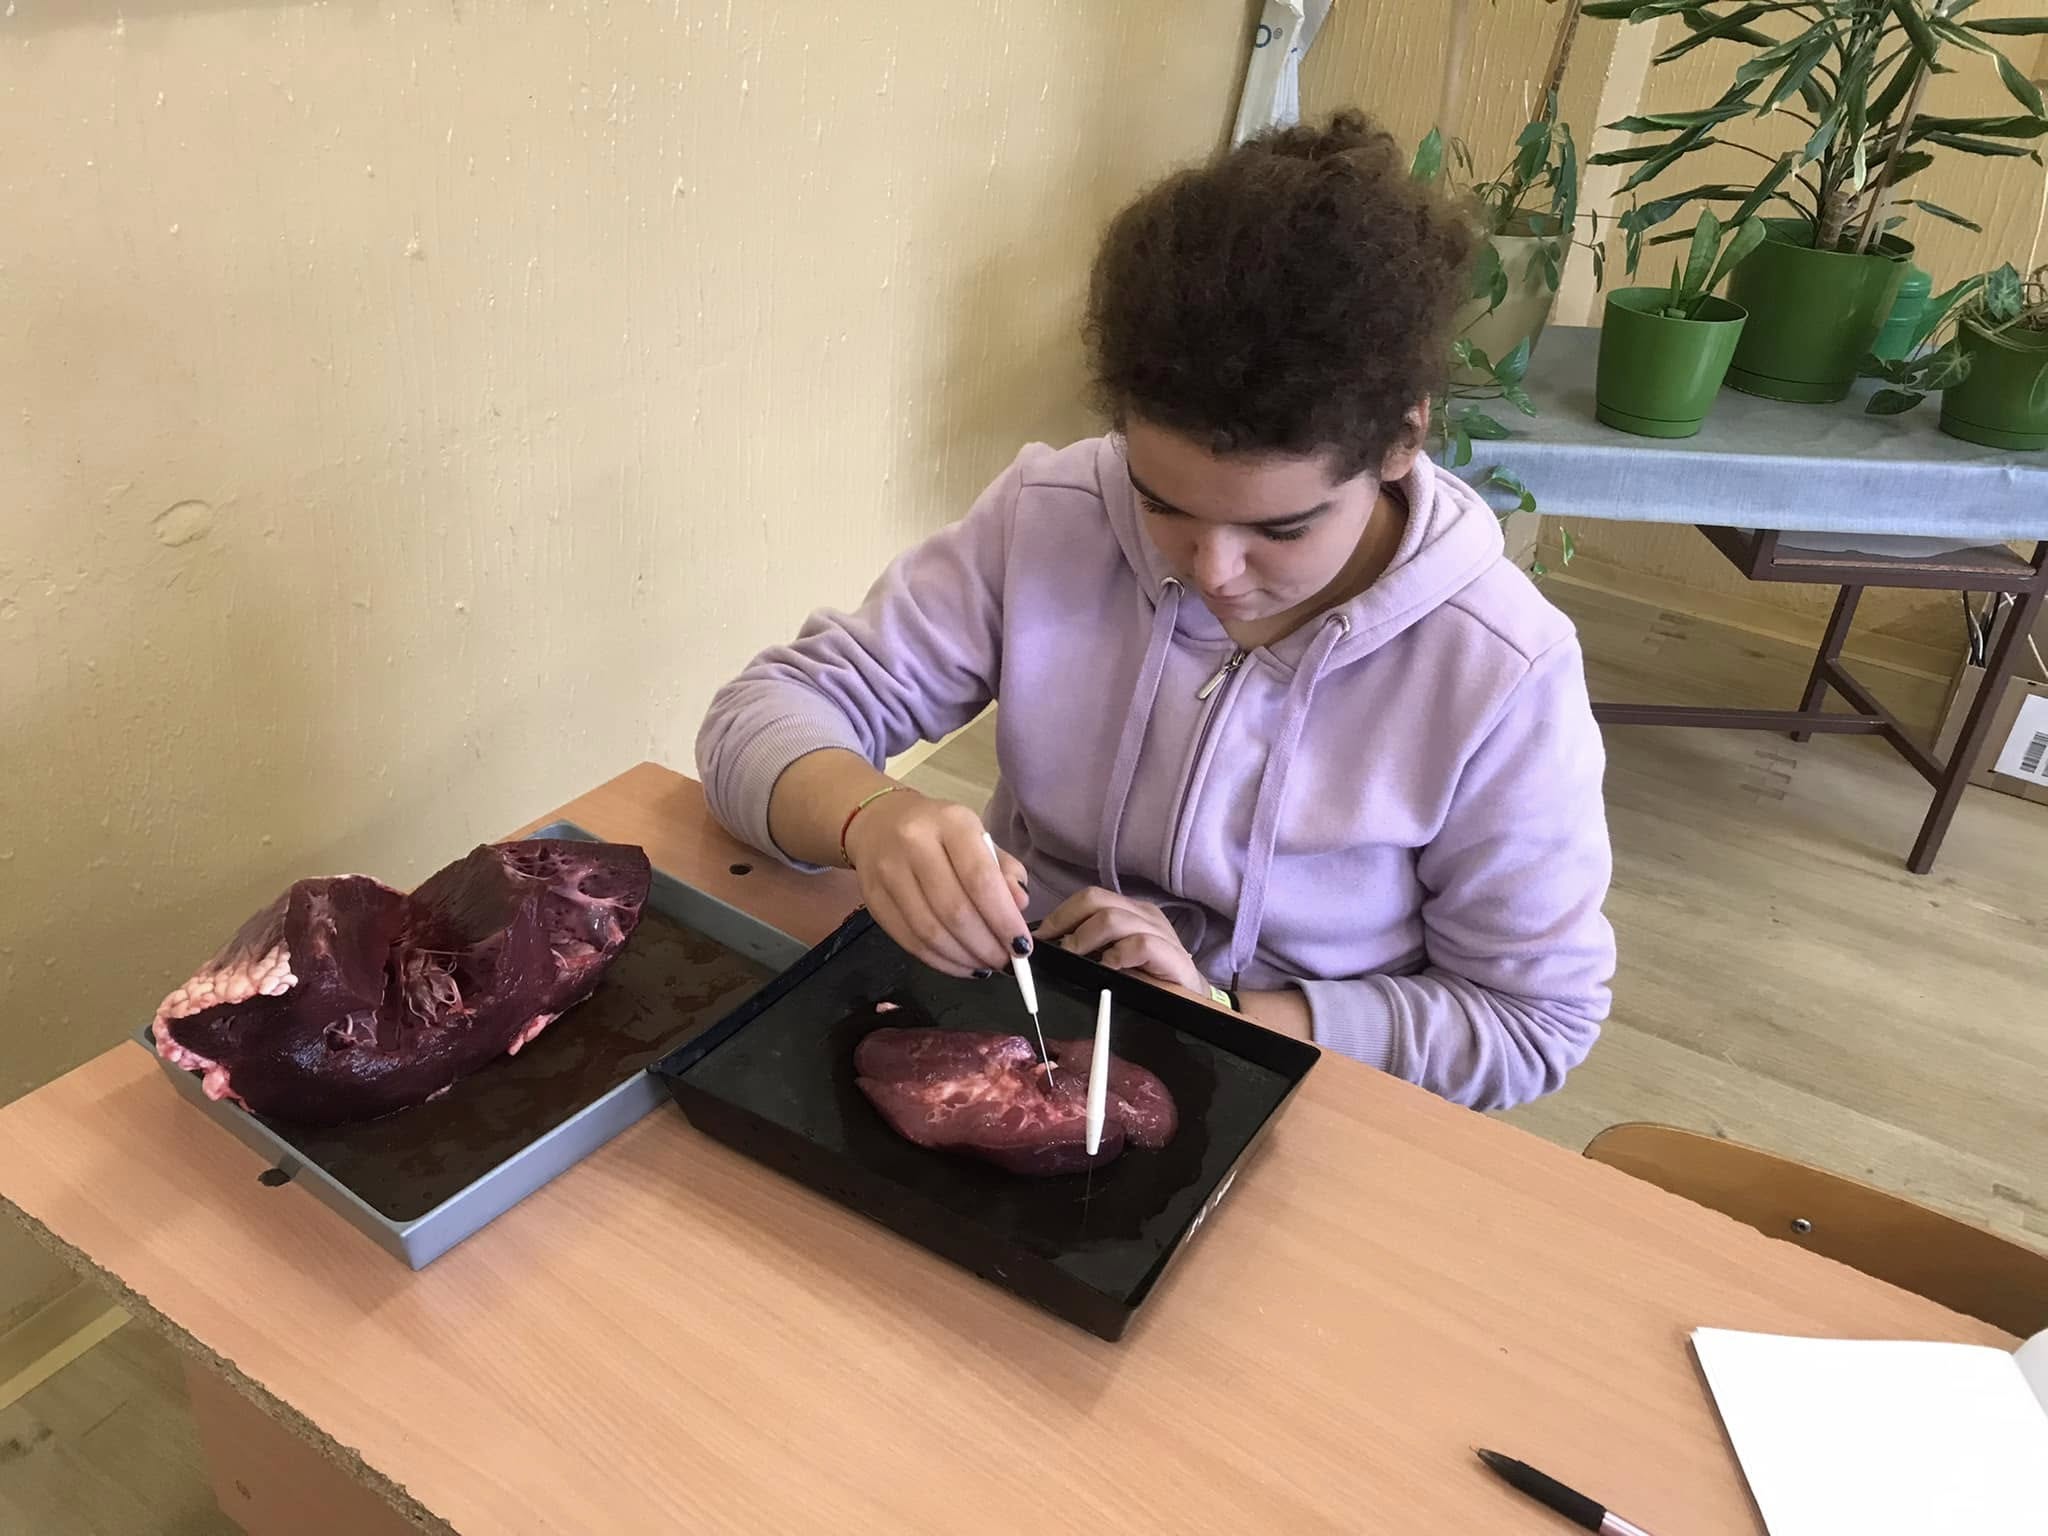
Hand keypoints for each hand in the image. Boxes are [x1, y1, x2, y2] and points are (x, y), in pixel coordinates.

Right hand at [843, 790, 1030, 977]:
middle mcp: (914, 843)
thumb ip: (1003, 870)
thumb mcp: (978, 838)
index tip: (1021, 947)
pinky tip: (959, 964)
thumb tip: (1019, 906)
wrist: (879, 821)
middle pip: (954, 911)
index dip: (1003, 920)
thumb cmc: (939, 833)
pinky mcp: (871, 898)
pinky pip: (908, 941)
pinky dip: (939, 961)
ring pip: (929, 931)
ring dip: (963, 958)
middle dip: (985, 946)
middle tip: (1005, 962)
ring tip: (984, 965)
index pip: (980, 879)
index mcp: (951, 823)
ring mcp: (888, 871)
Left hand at [1036, 888, 1205, 993]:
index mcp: (1129, 911)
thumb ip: (1090, 949)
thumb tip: (1050, 949)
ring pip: (1113, 918)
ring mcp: (1159, 932)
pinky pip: (1140, 944)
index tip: (1040, 937)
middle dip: (1066, 921)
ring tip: (1074, 958)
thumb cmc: (1149, 980)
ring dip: (1085, 938)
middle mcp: (1143, 915)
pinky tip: (1109, 968)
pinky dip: (1118, 955)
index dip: (1060, 915)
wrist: (1192, 998)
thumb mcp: (1114, 959)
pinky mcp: (1172, 955)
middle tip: (1053, 948)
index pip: (1088, 898)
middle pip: (1095, 899)